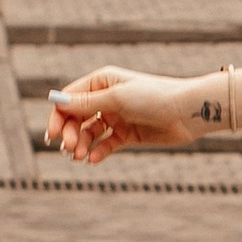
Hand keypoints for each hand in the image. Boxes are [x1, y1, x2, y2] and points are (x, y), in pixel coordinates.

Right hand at [45, 67, 213, 160]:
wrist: (188, 112)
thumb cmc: (154, 97)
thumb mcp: (117, 98)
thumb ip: (87, 103)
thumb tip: (58, 102)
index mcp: (101, 82)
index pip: (69, 99)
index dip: (58, 116)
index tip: (53, 134)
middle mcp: (106, 99)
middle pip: (76, 118)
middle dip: (70, 134)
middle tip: (69, 148)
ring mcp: (116, 117)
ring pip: (89, 133)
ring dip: (81, 145)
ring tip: (80, 157)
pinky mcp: (127, 135)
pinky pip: (105, 145)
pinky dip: (97, 152)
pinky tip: (93, 159)